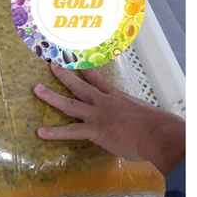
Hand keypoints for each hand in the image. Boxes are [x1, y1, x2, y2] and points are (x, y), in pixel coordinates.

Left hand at [33, 63, 184, 175]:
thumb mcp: (148, 115)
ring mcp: (97, 115)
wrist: (158, 133)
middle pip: (80, 85)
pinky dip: (54, 133)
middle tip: (51, 65)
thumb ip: (139, 117)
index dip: (87, 71)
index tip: (76, 63)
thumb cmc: (159, 126)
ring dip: (51, 96)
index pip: (99, 81)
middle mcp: (105, 102)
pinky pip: (70, 131)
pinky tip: (40, 132)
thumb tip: (144, 124)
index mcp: (118, 98)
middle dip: (64, 75)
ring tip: (36, 89)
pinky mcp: (95, 130)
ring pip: (69, 104)